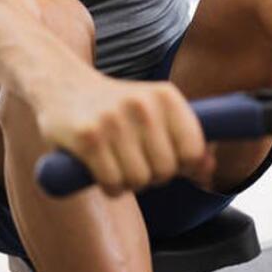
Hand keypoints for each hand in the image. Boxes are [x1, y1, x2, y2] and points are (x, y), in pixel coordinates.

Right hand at [36, 73, 215, 195]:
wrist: (62, 83)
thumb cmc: (117, 106)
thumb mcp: (155, 112)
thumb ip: (185, 140)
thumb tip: (210, 171)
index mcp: (167, 96)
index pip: (194, 150)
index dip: (182, 165)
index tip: (166, 159)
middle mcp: (143, 105)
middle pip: (166, 170)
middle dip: (152, 176)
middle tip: (135, 161)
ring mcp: (115, 120)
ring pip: (139, 180)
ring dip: (128, 183)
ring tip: (117, 163)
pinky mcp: (88, 138)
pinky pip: (113, 184)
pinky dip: (110, 187)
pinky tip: (101, 170)